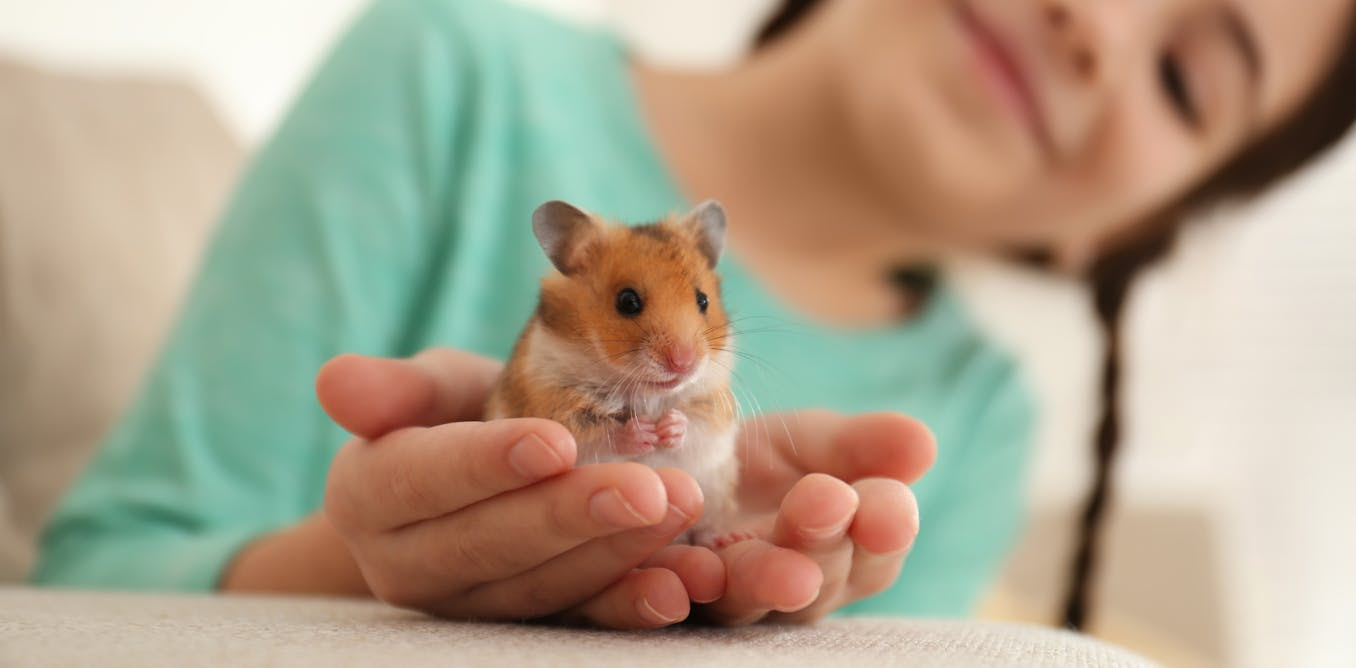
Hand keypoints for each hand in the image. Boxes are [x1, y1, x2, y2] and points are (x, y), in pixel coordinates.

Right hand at [316, 349, 724, 626]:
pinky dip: (630, 605)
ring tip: (681, 510)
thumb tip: (334, 383)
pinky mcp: (525, 628)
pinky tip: (680, 585)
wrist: (483, 474)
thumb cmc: (459, 417)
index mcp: (370, 496)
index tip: (555, 441)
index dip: (487, 464)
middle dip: (573, 515)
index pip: (424, 480)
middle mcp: (408, 564)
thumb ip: (400, 388)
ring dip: (617, 554)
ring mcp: (468, 606)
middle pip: (490, 543)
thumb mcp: (434, 389)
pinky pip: (577, 622)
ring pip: (540, 587)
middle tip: (649, 487)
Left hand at [695, 411, 936, 624]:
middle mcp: (792, 586)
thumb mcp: (816, 441)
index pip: (878, 549)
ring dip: (758, 580)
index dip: (884, 526)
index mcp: (845, 552)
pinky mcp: (669, 593)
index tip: (883, 501)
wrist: (677, 458)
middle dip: (822, 542)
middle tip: (825, 501)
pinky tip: (683, 567)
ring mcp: (728, 597)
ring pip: (746, 599)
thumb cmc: (766, 460)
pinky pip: (673, 597)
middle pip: (818, 580)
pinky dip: (678, 586)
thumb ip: (864, 445)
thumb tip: (923, 443)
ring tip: (764, 564)